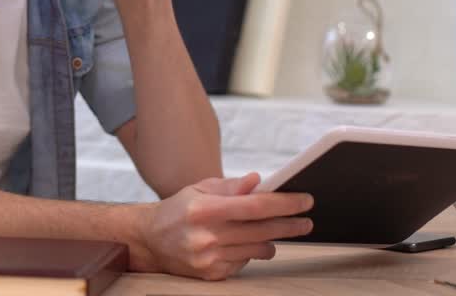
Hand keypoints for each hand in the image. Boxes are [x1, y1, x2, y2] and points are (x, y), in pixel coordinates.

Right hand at [130, 173, 313, 280]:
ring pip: (259, 250)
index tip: (304, 200)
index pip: (255, 206)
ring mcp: (209, 258)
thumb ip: (231, 186)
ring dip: (272, 239)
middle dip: (290, 224)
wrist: (149, 240)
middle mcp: (207, 236)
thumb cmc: (178, 210)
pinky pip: (245, 263)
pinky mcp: (212, 274)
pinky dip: (250, 252)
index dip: (284, 203)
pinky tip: (243, 243)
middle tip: (306, 221)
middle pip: (263, 230)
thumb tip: (259, 181)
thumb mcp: (199, 189)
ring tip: (275, 230)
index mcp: (205, 209)